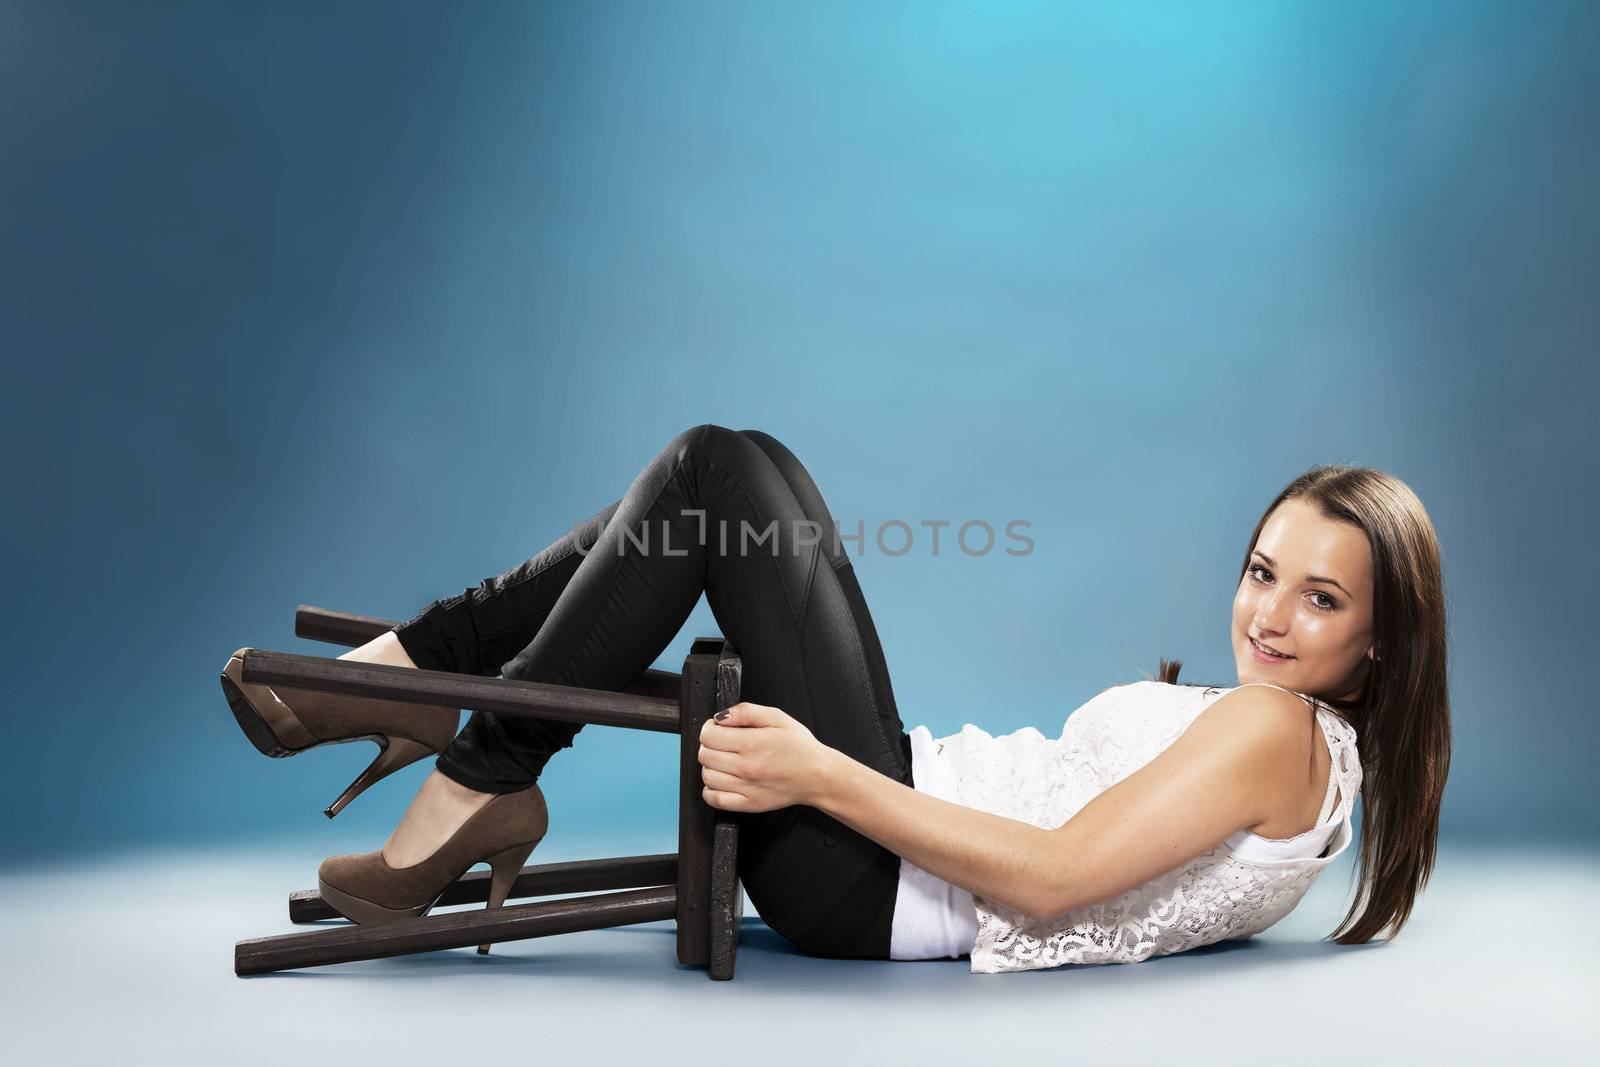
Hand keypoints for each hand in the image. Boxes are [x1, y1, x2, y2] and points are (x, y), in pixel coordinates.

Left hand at [698, 701, 830, 812]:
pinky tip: (724, 779)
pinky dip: (711, 789)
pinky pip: (714, 798)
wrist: (818, 776)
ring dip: (712, 766)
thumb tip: (721, 716)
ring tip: (726, 761)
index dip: (710, 728)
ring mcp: (746, 788)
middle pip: (704, 755)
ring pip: (707, 776)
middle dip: (710, 745)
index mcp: (752, 743)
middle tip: (724, 743)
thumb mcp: (778, 717)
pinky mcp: (748, 804)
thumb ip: (746, 711)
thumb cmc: (800, 747)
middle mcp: (746, 767)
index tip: (718, 728)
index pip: (708, 736)